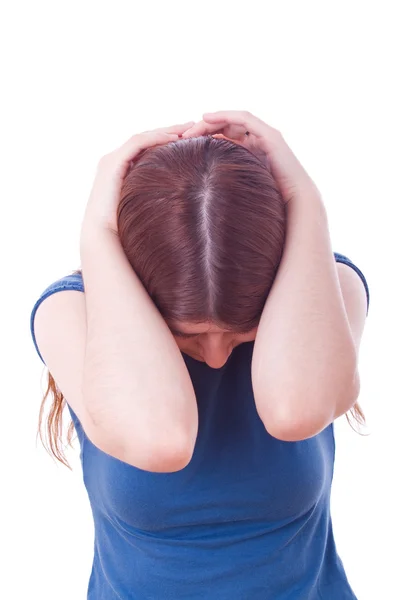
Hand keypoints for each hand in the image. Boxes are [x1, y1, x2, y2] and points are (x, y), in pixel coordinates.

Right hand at [81, 121, 194, 235]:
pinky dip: (156, 139)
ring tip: (189, 128)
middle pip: (146, 138)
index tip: (190, 139)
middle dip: (170, 131)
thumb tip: (183, 200)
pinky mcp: (112, 162)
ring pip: (142, 137)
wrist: (103, 235)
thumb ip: (157, 197)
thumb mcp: (145, 206)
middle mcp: (114, 160)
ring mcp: (111, 160)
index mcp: (121, 169)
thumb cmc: (124, 227)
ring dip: (166, 131)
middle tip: (193, 125)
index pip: (147, 148)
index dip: (167, 141)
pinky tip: (174, 138)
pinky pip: (137, 144)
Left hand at [182, 110, 320, 205]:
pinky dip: (226, 115)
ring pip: (234, 120)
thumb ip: (225, 184)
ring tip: (193, 125)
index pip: (225, 137)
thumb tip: (201, 197)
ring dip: (212, 120)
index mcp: (251, 152)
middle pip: (227, 126)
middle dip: (205, 128)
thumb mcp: (239, 189)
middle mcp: (258, 140)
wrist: (293, 203)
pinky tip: (208, 117)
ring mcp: (265, 136)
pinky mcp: (270, 135)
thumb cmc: (268, 200)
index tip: (186, 144)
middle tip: (184, 135)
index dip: (205, 137)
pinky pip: (244, 119)